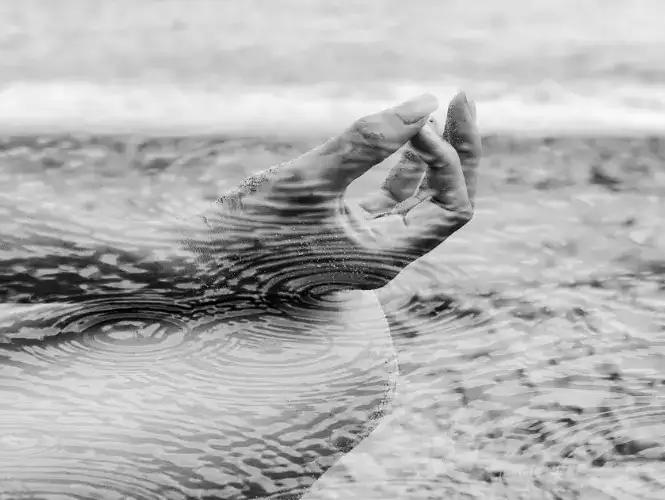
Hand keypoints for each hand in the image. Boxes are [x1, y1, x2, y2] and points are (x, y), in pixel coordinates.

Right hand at [195, 90, 481, 297]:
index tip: (420, 121)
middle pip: (445, 203)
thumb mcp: (311, 177)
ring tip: (438, 109)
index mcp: (385, 258)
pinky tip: (407, 132)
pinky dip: (403, 165)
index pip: (449, 208)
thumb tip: (425, 104)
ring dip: (434, 155)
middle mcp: (384, 256)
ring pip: (421, 199)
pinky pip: (391, 198)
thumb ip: (369, 141)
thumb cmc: (250, 225)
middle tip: (462, 98)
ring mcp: (367, 244)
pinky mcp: (347, 230)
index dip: (449, 160)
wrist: (203, 257)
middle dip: (457, 152)